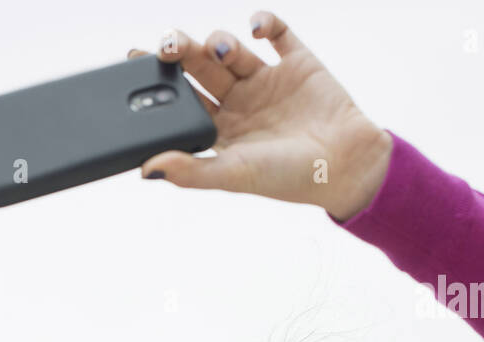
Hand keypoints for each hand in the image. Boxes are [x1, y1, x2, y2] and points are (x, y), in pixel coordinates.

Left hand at [131, 11, 392, 221]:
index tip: (136, 61)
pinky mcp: (298, 63)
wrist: (347, 165)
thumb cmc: (289, 178)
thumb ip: (191, 170)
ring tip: (220, 49)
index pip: (182, 101)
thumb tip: (146, 169)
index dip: (160, 82)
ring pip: (232, 50)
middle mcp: (240, 103)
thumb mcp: (234, 175)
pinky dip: (264, 21)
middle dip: (182, 53)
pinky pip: (278, 33)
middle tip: (169, 43)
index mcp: (221, 130)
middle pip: (200, 69)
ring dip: (219, 42)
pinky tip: (256, 26)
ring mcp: (268, 81)